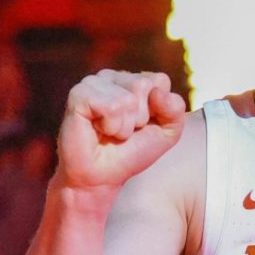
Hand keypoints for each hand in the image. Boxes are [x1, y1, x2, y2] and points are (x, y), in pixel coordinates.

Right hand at [57, 70, 185, 190]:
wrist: (102, 178)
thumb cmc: (131, 153)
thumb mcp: (166, 133)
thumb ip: (175, 110)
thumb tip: (158, 93)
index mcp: (133, 80)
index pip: (160, 80)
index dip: (157, 110)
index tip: (141, 125)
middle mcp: (113, 76)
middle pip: (143, 85)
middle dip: (139, 118)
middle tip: (122, 131)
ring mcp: (93, 82)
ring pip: (127, 99)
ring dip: (123, 126)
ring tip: (110, 132)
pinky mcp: (79, 95)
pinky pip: (110, 106)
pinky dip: (110, 126)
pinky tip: (98, 129)